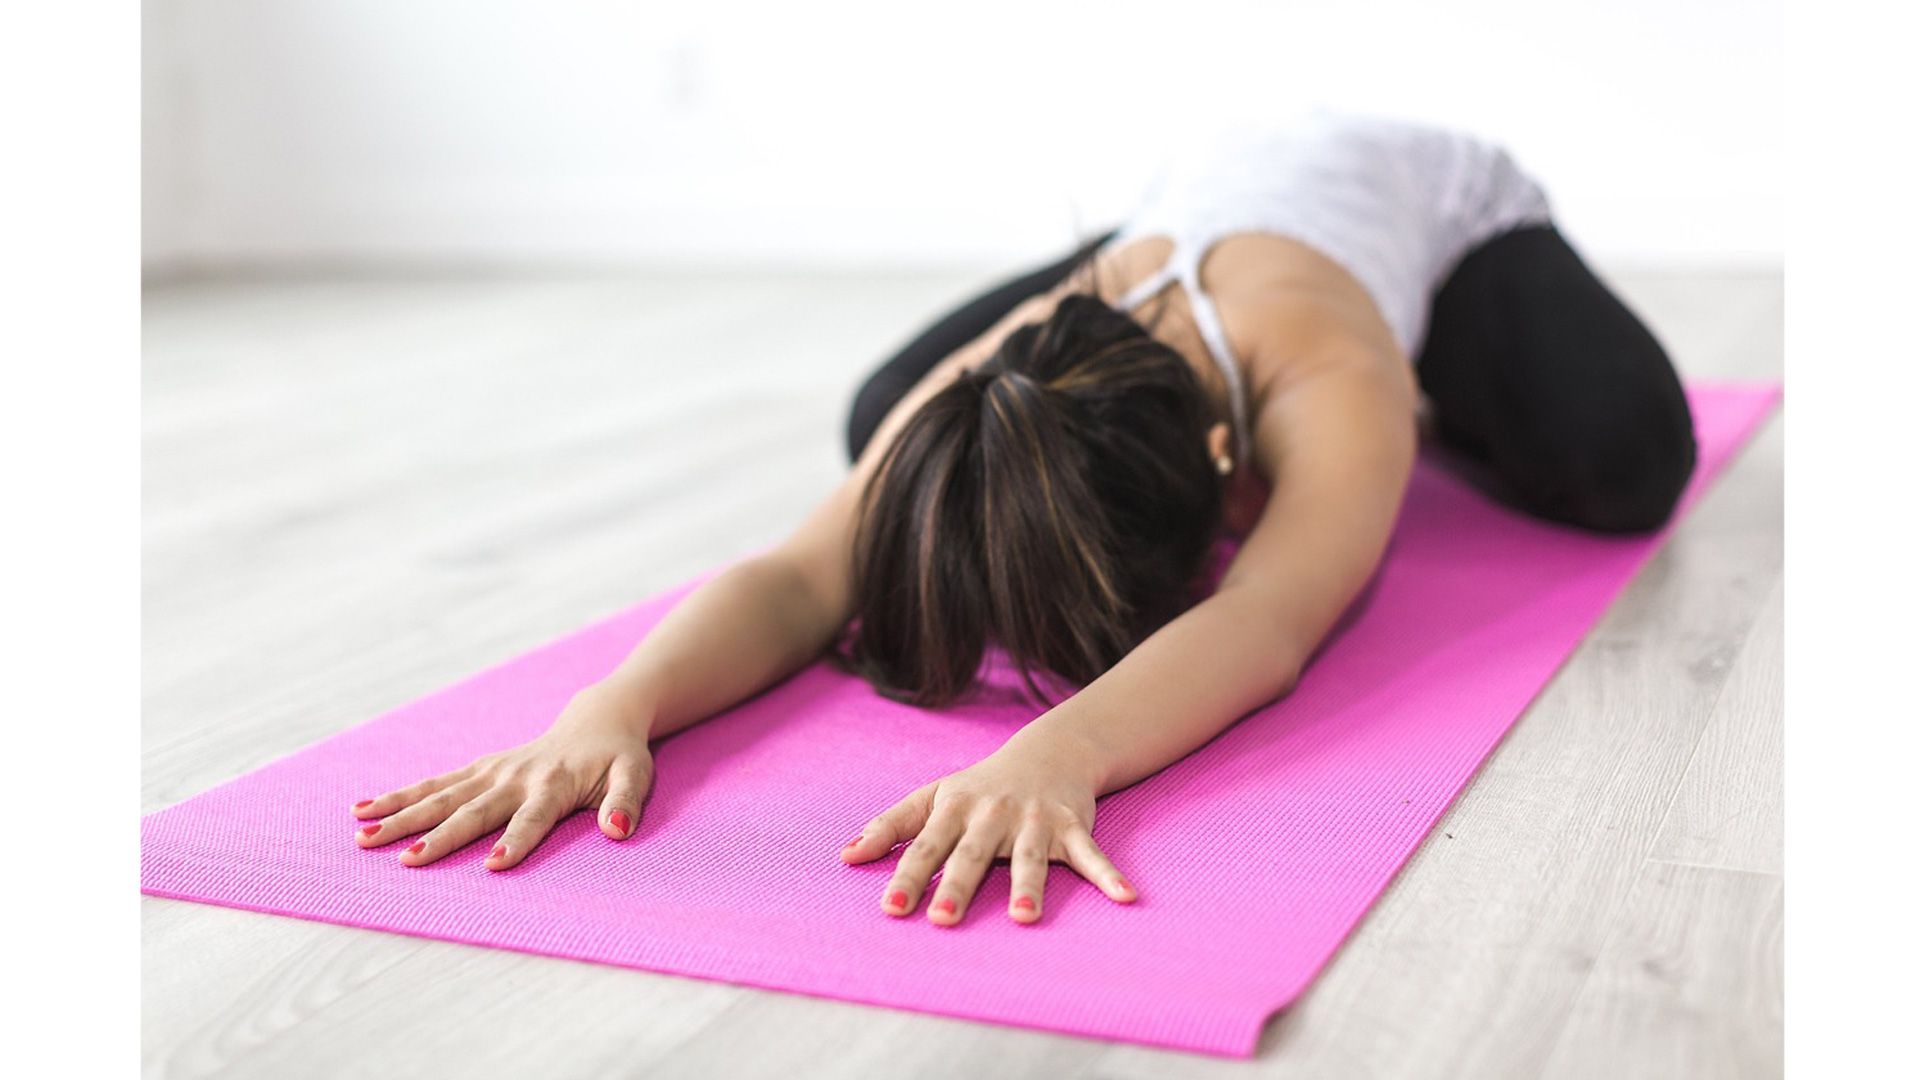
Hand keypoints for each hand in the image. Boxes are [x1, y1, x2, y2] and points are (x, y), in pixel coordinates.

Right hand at [349, 682, 655, 868]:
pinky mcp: (478, 769)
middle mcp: (516, 777)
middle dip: (439, 836)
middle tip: (406, 860)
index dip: (516, 842)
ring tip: (364, 837)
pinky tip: (362, 810)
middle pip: (474, 811)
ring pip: (441, 796)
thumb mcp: (635, 776)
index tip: (492, 866)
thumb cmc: (619, 757)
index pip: (533, 819)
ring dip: (402, 816)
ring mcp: (492, 772)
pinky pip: (434, 784)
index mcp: (554, 785)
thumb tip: (617, 830)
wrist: (597, 720)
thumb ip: (626, 803)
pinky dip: (398, 796)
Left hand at [839, 736, 1135, 925]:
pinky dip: (1109, 875)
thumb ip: (890, 827)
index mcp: (954, 809)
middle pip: (972, 854)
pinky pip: (1091, 854)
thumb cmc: (980, 786)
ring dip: (1029, 887)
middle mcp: (992, 814)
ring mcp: (1034, 820)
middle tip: (943, 919)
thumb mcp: (932, 798)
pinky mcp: (1072, 825)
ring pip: (1030, 857)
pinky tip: (1126, 897)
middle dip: (958, 885)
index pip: (925, 846)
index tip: (891, 908)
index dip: (907, 876)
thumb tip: (845, 856)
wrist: (1048, 752)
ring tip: (1025, 919)